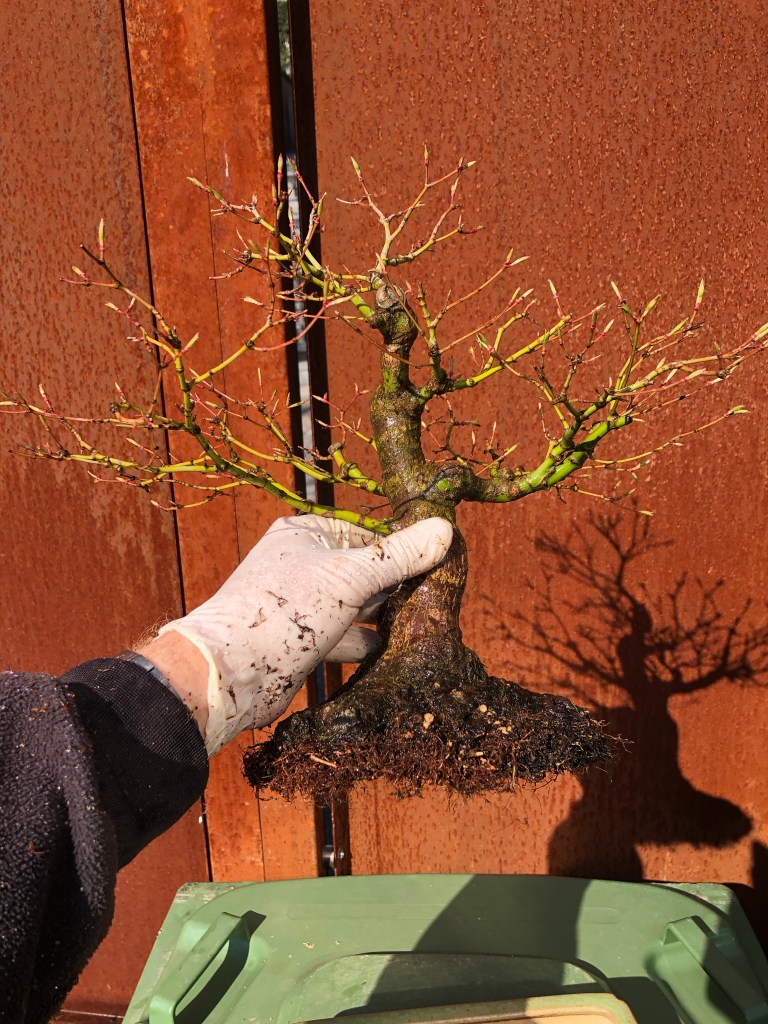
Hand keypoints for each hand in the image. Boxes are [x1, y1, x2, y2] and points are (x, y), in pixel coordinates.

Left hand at [156, 514, 452, 753]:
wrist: (231, 672)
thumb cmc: (285, 610)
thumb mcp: (350, 577)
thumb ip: (397, 557)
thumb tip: (445, 530)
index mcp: (306, 535)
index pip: (367, 535)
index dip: (402, 550)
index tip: (439, 565)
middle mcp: (303, 566)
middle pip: (363, 571)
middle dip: (398, 587)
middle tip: (439, 600)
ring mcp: (302, 606)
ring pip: (356, 607)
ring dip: (386, 619)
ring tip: (425, 628)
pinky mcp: (303, 643)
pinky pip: (345, 638)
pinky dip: (369, 645)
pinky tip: (398, 654)